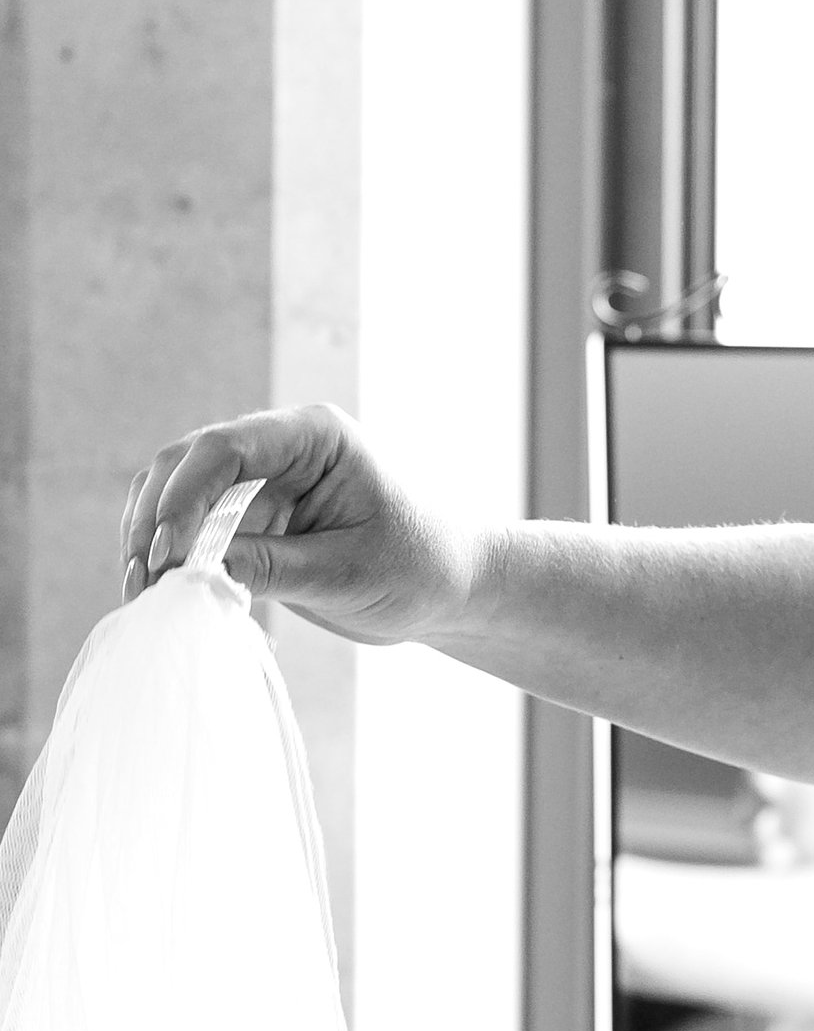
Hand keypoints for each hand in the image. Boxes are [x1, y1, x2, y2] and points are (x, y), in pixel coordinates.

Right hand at [119, 401, 474, 645]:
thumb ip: (274, 567)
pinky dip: (173, 559)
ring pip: (176, 494)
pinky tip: (164, 595)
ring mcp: (260, 481)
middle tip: (144, 580)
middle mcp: (278, 448)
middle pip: (186, 465)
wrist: (451, 587)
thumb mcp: (349, 573)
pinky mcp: (251, 518)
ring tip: (144, 593)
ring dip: (153, 540)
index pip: (226, 447)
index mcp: (313, 436)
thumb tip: (196, 570)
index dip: (184, 496)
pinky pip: (194, 530)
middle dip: (156, 520)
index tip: (167, 550)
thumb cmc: (419, 567)